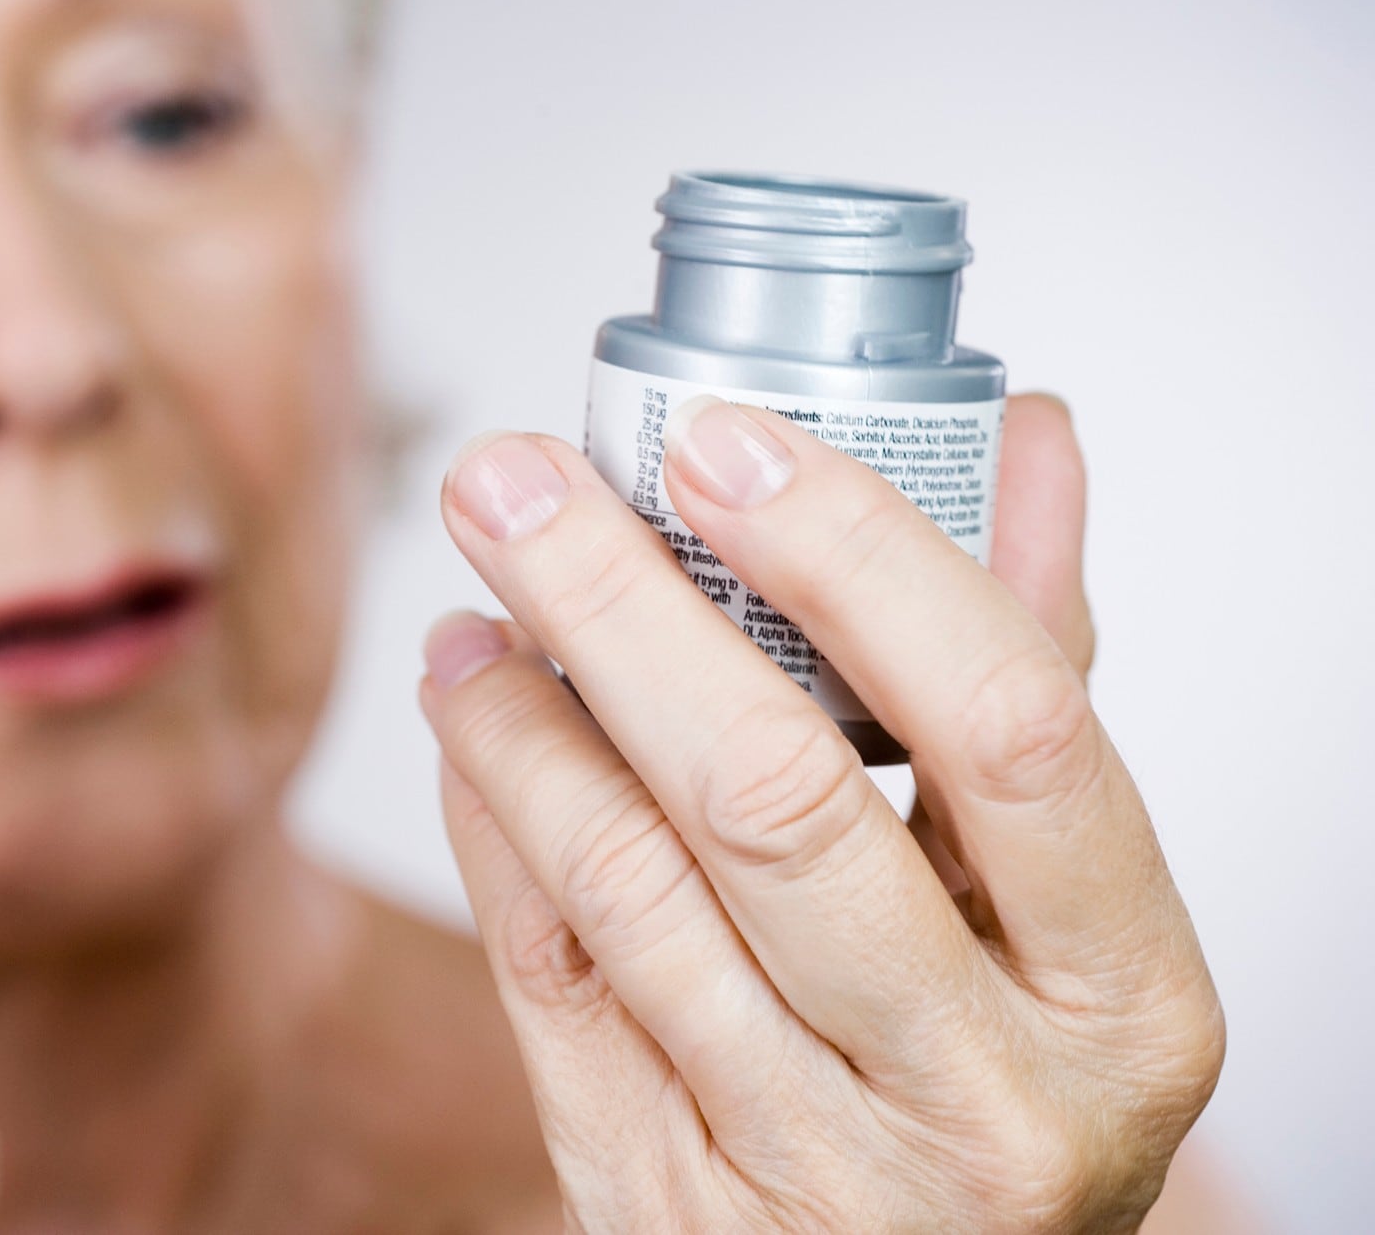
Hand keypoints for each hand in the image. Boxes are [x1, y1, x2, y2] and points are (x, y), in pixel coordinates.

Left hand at [420, 395, 1222, 1231]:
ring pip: (626, 886)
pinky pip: (547, 973)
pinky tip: (476, 725)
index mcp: (1124, 998)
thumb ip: (1032, 673)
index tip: (722, 441)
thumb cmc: (1003, 1069)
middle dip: (616, 605)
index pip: (1004, 723)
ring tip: (478, 606)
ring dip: (523, 716)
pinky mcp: (662, 1202)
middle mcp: (980, 1099)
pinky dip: (496, 821)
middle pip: (772, 798)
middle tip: (512, 481)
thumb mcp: (1062, 904)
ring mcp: (813, 1170)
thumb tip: (1025, 442)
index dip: (856, 555)